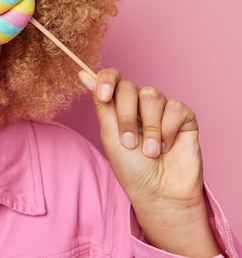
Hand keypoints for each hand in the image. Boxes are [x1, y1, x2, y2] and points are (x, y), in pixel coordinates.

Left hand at [78, 68, 219, 256]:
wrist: (159, 193)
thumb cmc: (132, 168)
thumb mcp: (110, 136)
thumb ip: (101, 105)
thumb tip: (84, 74)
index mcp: (118, 106)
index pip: (112, 78)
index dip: (107, 80)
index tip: (104, 96)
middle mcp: (140, 104)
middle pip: (130, 87)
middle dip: (126, 116)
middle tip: (129, 142)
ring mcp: (162, 109)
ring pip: (152, 95)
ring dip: (149, 128)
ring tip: (150, 151)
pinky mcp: (184, 117)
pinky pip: (175, 108)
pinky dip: (168, 130)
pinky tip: (168, 146)